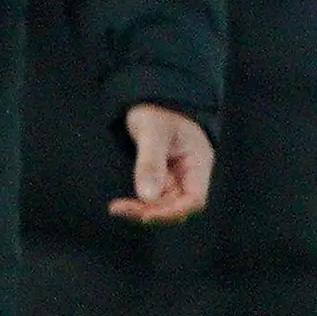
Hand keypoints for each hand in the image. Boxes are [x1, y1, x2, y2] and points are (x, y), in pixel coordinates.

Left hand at [113, 104, 213, 223]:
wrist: (149, 100)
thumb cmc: (156, 111)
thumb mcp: (152, 132)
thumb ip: (150, 163)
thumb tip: (148, 197)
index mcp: (199, 163)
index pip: (195, 199)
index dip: (172, 211)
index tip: (146, 215)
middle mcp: (190, 174)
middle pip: (177, 206)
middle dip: (151, 211)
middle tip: (119, 209)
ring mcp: (176, 177)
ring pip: (163, 205)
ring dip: (142, 210)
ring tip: (117, 208)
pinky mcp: (161, 178)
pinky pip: (153, 197)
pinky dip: (138, 203)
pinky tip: (121, 205)